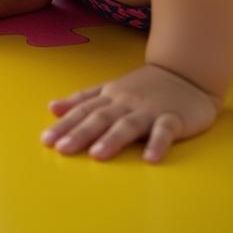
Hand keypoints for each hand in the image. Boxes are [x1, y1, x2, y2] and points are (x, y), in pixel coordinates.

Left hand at [41, 63, 220, 162]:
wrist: (186, 73)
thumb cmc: (144, 88)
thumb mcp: (110, 90)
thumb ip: (83, 100)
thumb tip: (52, 108)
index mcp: (110, 98)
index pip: (83, 111)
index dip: (64, 125)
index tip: (46, 140)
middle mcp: (126, 103)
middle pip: (100, 118)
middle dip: (80, 133)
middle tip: (62, 149)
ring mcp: (149, 110)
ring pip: (129, 124)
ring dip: (112, 139)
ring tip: (97, 155)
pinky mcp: (174, 118)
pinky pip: (165, 131)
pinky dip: (158, 144)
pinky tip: (150, 159)